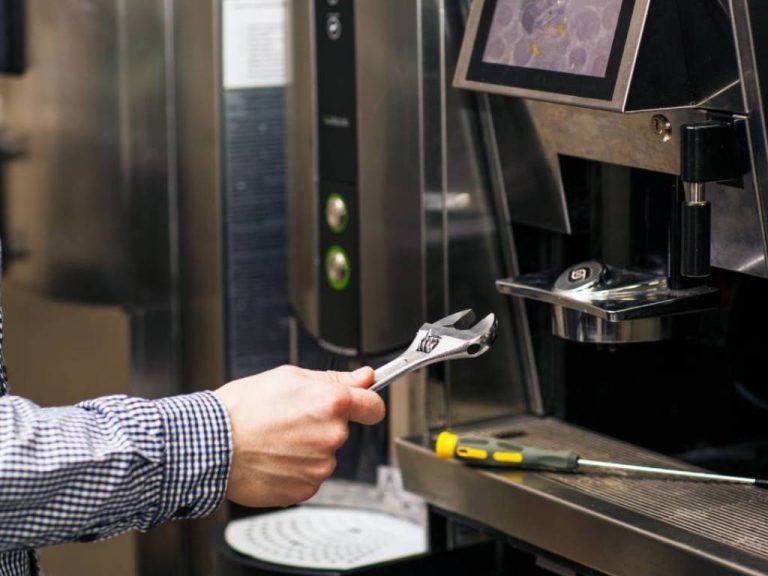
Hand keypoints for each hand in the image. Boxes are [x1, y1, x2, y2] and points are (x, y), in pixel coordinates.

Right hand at [213, 365, 384, 506]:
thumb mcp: (289, 377)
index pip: (374, 406)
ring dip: (308, 448)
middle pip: (342, 429)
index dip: (366, 403)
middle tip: (290, 418)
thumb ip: (334, 379)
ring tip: (275, 439)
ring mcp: (320, 466)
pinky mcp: (306, 488)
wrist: (212, 445)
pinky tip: (274, 458)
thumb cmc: (243, 408)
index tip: (362, 404)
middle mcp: (332, 436)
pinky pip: (310, 475)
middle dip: (322, 423)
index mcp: (331, 403)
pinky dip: (295, 469)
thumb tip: (364, 377)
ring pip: (325, 454)